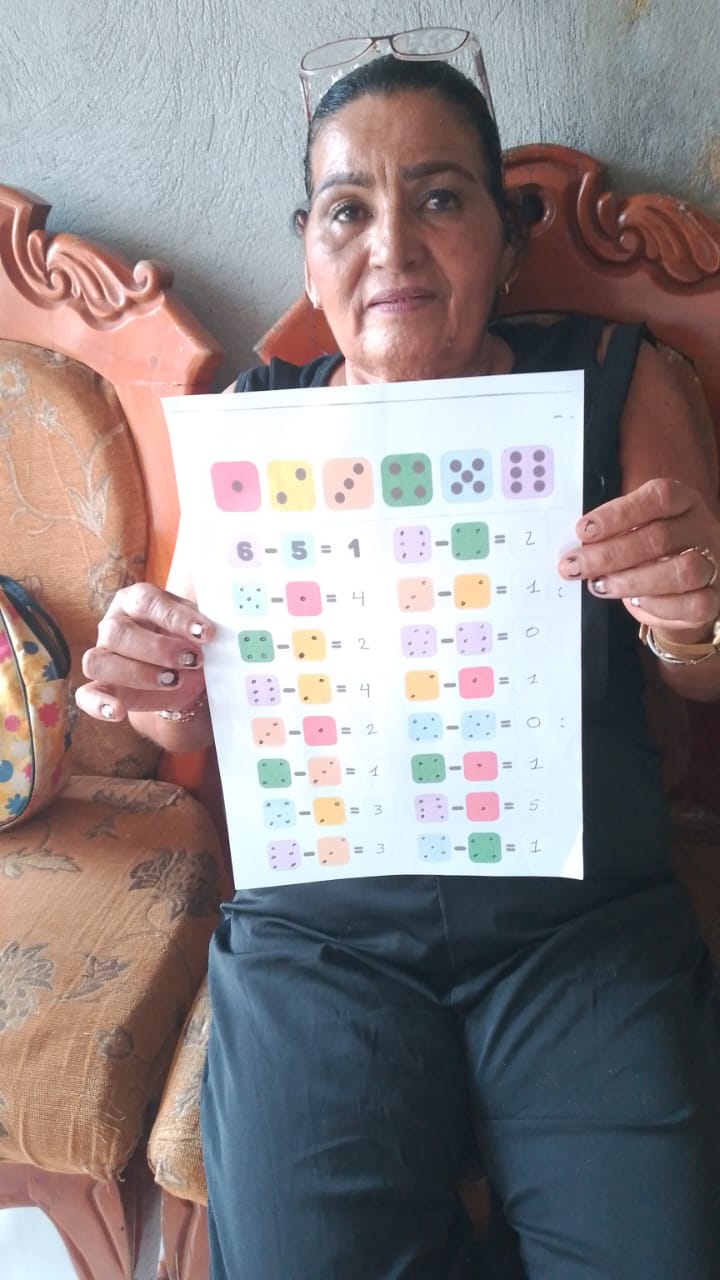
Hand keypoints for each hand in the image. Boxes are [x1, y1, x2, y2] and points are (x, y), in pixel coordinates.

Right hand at [76, 583, 214, 720]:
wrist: (184, 672)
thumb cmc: (187, 639)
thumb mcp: (197, 626)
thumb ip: (201, 625)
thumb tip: (212, 631)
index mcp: (136, 601)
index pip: (146, 602)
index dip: (176, 617)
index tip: (206, 633)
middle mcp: (113, 625)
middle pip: (119, 632)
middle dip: (158, 649)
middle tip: (191, 660)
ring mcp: (103, 655)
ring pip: (98, 661)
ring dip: (137, 674)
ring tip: (173, 680)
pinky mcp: (101, 687)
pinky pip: (85, 695)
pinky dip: (98, 704)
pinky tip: (118, 712)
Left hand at [558, 478, 719, 638]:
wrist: (686, 585)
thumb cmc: (653, 551)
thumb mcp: (635, 529)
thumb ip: (612, 533)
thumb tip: (575, 546)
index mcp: (682, 501)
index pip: (658, 498)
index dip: (619, 513)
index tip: (583, 529)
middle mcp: (701, 528)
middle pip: (660, 537)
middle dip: (610, 554)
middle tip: (576, 565)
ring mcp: (713, 561)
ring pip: (680, 571)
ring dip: (632, 580)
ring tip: (600, 585)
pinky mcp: (714, 596)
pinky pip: (692, 604)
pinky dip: (657, 605)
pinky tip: (634, 600)